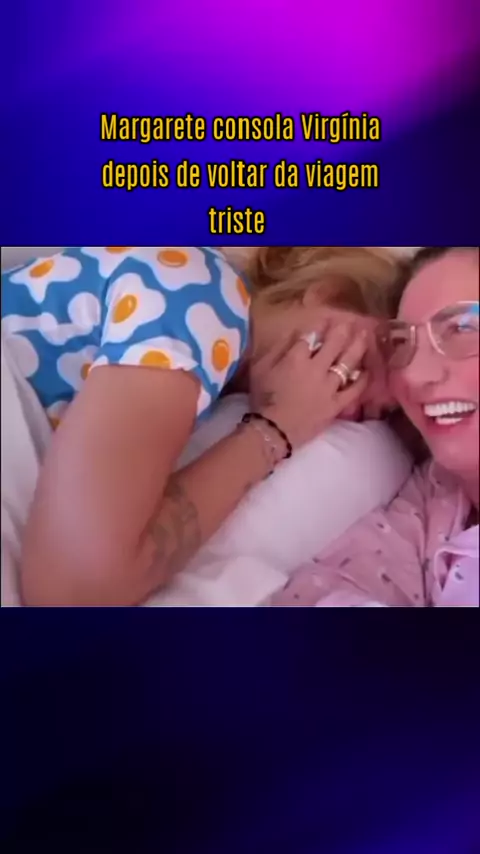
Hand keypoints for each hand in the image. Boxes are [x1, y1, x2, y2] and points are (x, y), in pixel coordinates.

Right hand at [249, 324, 368, 449]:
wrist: (273, 431)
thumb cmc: (263, 399)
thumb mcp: (261, 370)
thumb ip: (278, 350)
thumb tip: (294, 336)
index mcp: (296, 358)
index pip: (310, 336)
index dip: (319, 326)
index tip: (326, 319)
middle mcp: (316, 368)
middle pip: (334, 344)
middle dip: (343, 330)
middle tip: (351, 322)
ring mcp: (329, 386)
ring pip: (347, 362)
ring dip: (357, 347)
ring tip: (364, 336)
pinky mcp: (336, 404)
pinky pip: (354, 390)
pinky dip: (361, 380)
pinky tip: (366, 371)